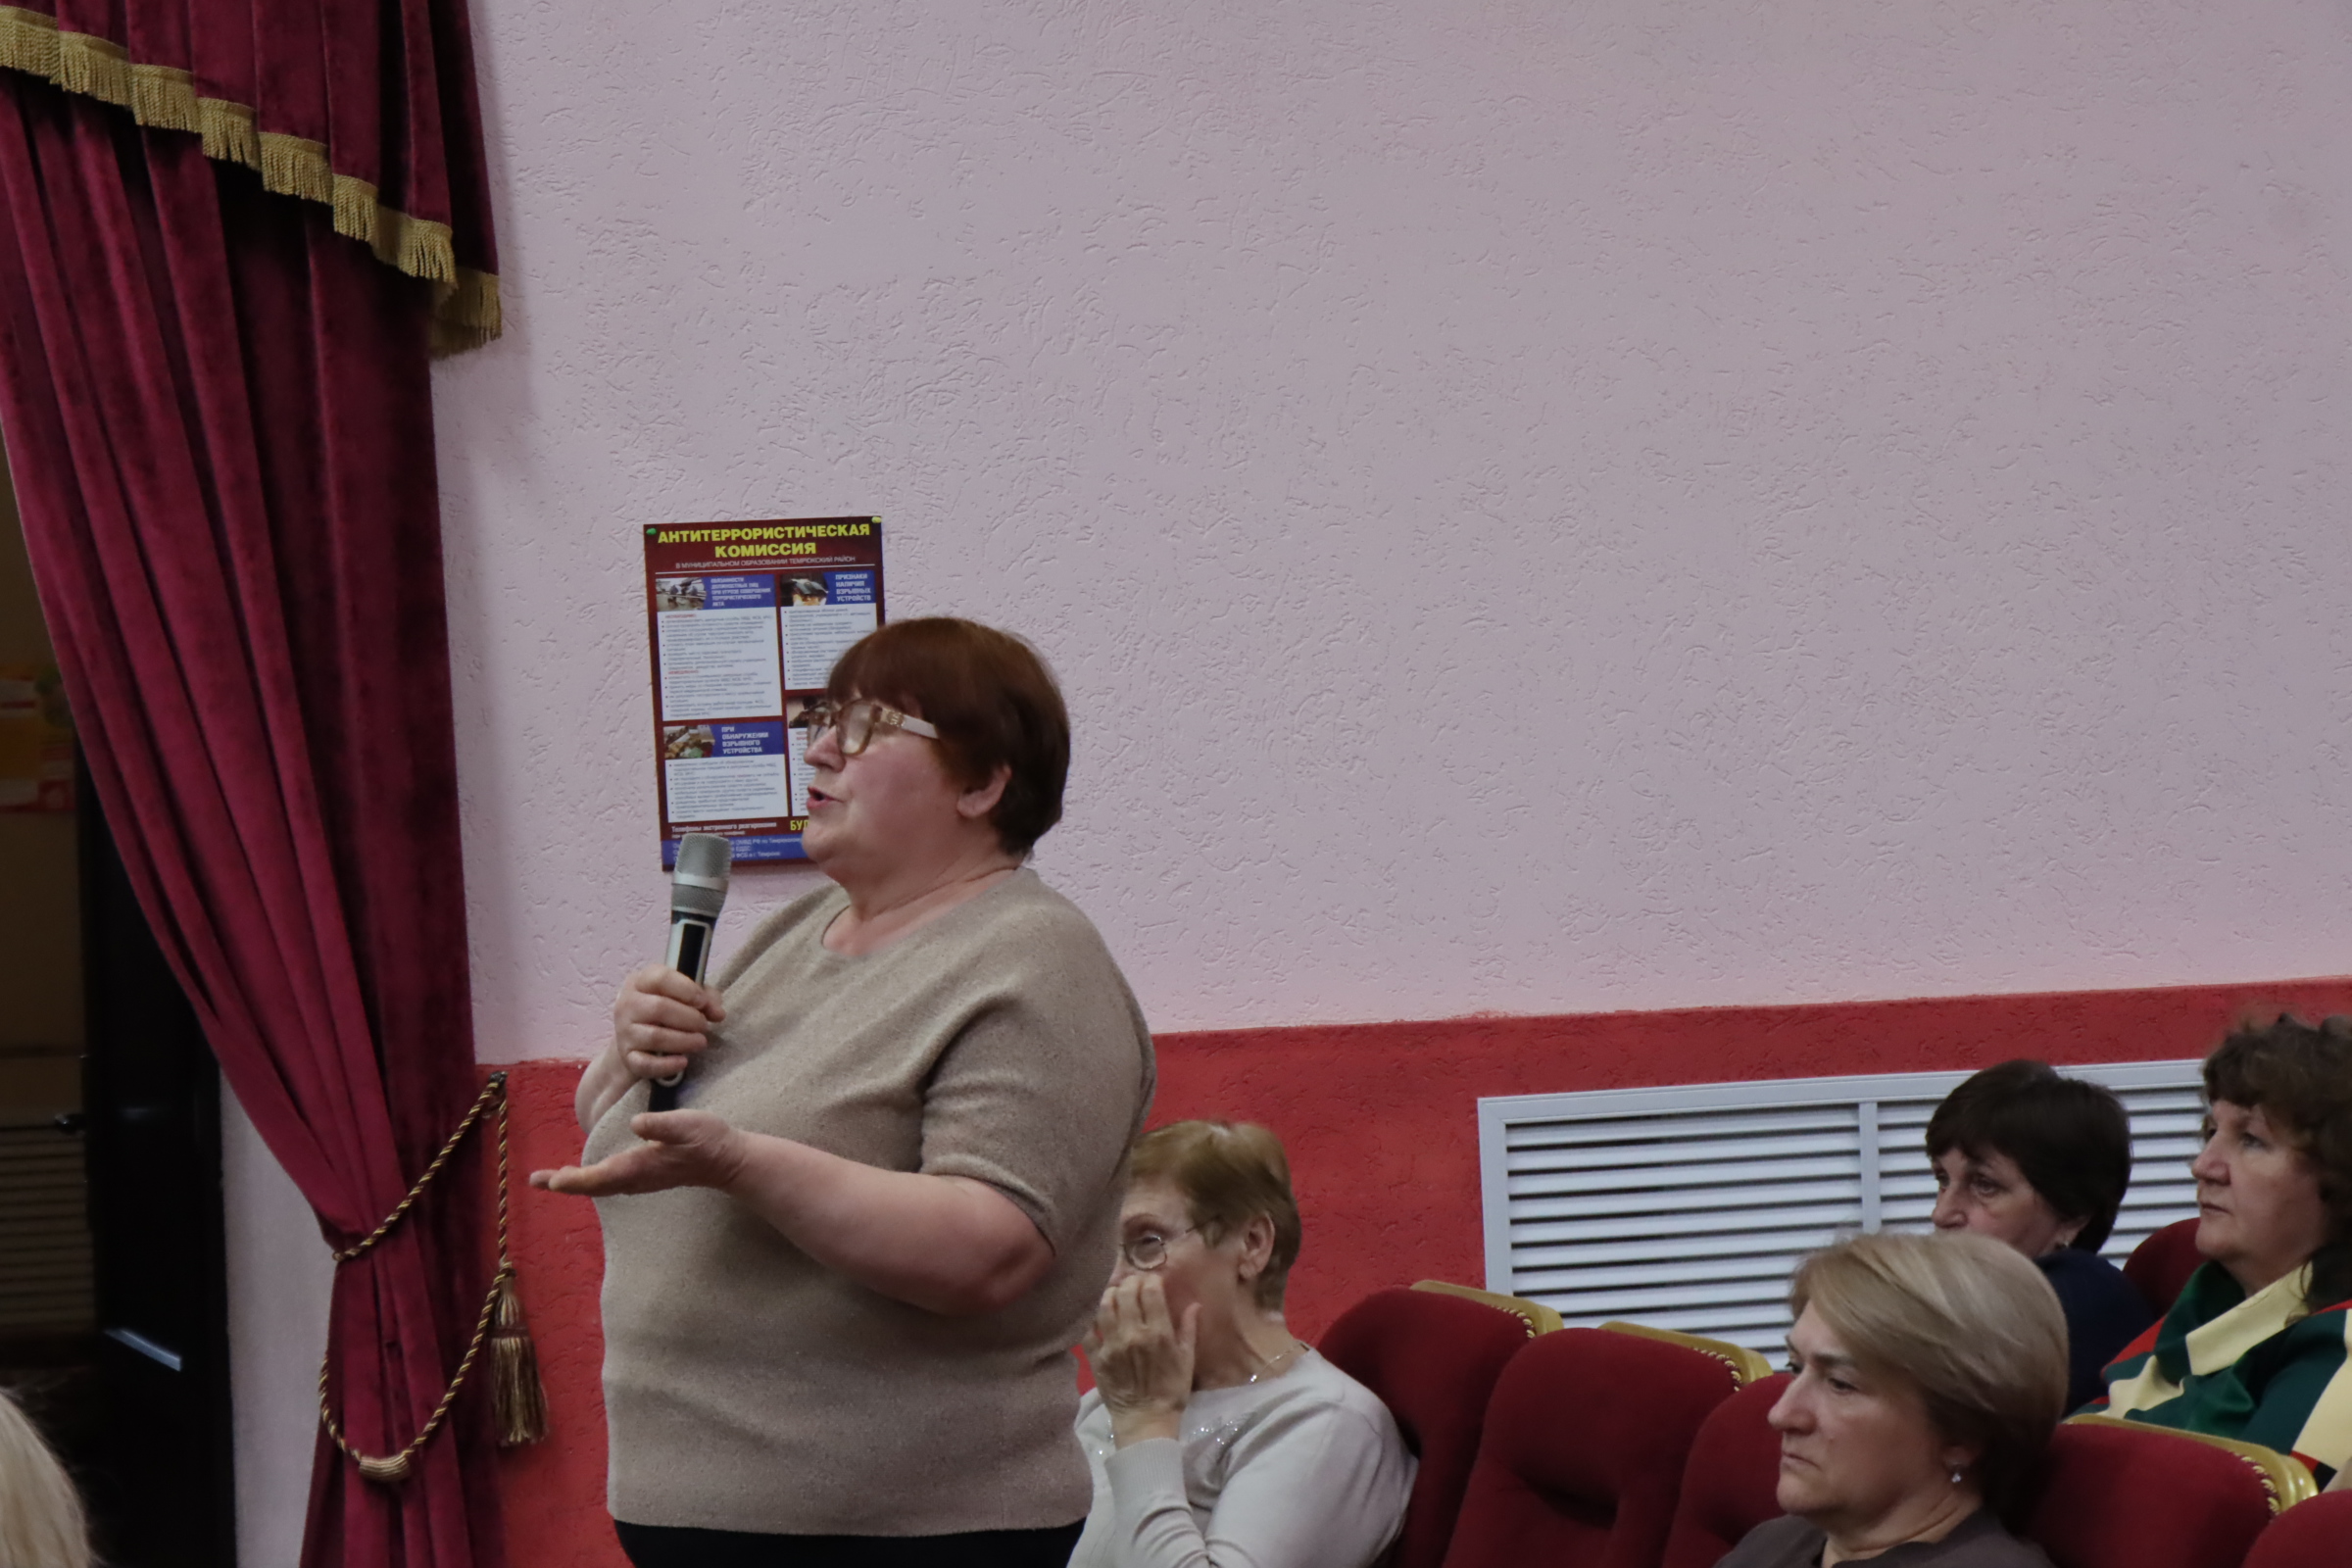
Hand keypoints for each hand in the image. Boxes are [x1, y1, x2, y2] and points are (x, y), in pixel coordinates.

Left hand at [530, 1110, 744, 1196]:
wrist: (727, 1161)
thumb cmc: (708, 1140)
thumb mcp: (688, 1125)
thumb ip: (662, 1125)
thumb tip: (636, 1124)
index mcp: (639, 1166)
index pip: (599, 1177)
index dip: (573, 1179)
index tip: (551, 1181)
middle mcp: (635, 1177)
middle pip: (593, 1184)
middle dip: (564, 1182)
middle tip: (535, 1180)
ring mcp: (640, 1179)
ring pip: (600, 1184)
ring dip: (575, 1181)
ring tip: (552, 1178)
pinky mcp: (645, 1175)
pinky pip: (610, 1181)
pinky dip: (591, 1179)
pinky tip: (586, 1174)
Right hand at [611, 963, 725, 1081]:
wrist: (636, 1039)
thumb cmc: (666, 1010)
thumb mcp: (685, 995)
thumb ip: (706, 997)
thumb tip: (718, 1013)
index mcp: (641, 981)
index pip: (660, 978)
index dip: (686, 989)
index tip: (702, 1002)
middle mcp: (628, 1004)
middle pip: (659, 1008)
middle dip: (689, 1018)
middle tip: (704, 1025)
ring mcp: (624, 1031)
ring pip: (655, 1037)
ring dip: (684, 1041)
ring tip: (701, 1042)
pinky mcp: (627, 1057)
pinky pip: (645, 1063)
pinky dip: (667, 1064)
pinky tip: (683, 1062)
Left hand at [1085, 1274, 1197, 1446]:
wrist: (1146, 1421)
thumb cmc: (1171, 1391)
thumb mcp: (1187, 1360)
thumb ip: (1188, 1329)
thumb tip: (1194, 1304)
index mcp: (1158, 1333)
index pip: (1150, 1291)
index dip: (1150, 1279)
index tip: (1152, 1280)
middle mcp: (1133, 1334)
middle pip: (1125, 1293)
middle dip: (1130, 1282)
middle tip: (1133, 1284)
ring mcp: (1111, 1345)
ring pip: (1105, 1306)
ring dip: (1110, 1295)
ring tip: (1116, 1295)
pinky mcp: (1096, 1358)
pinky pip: (1089, 1331)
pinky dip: (1093, 1320)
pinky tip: (1100, 1317)